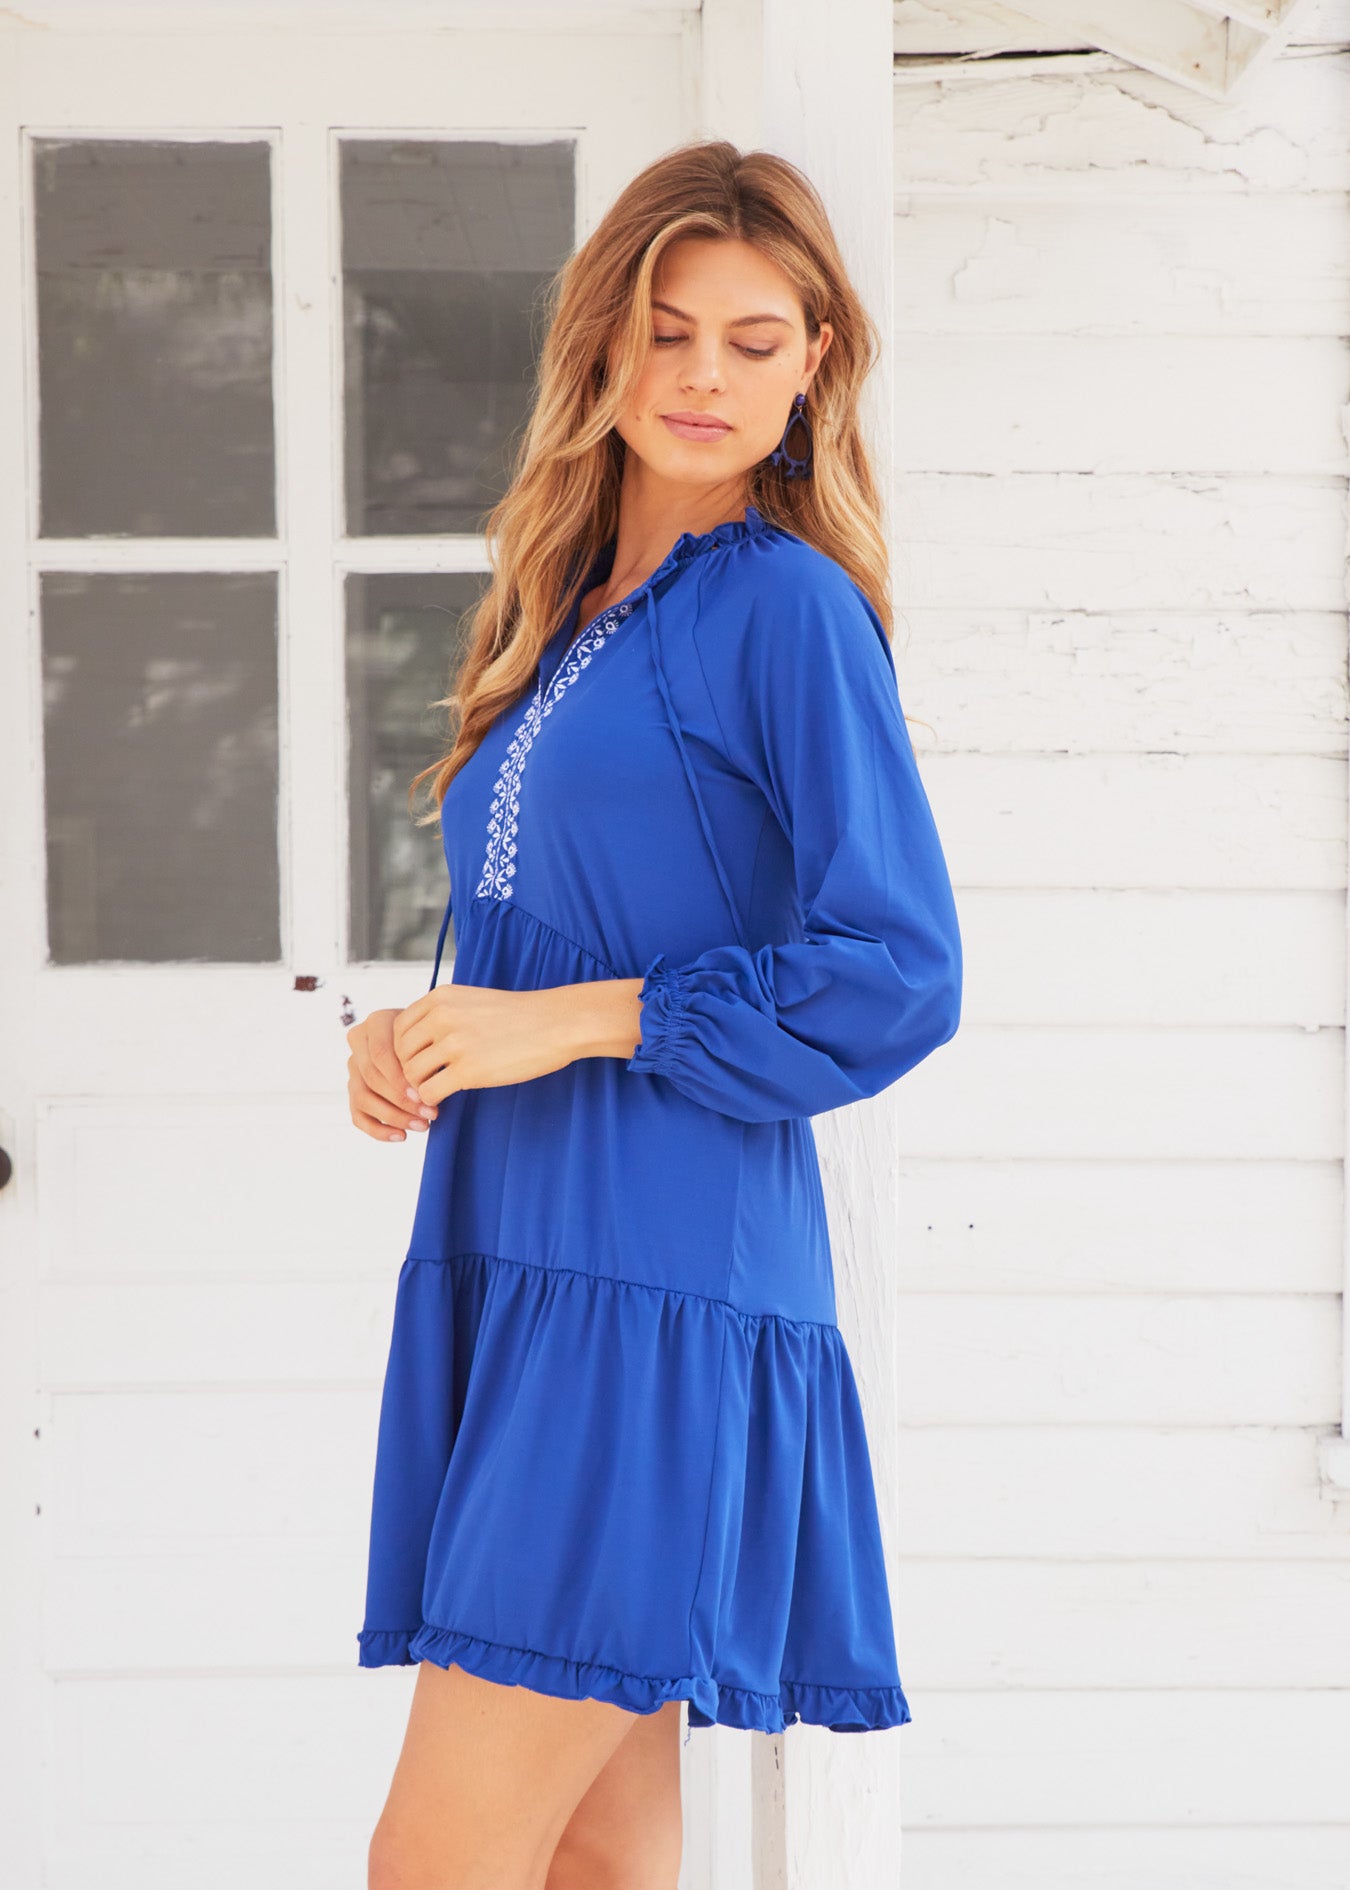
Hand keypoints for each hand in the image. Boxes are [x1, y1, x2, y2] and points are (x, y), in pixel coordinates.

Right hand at [346, 1006, 438, 1142]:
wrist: (429, 1038)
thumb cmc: (436, 1036)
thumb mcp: (435, 1036)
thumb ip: (429, 1053)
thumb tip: (432, 1088)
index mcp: (377, 1021)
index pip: (380, 1054)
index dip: (400, 1079)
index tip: (425, 1095)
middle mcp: (359, 1042)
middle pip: (372, 1077)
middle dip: (401, 1101)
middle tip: (430, 1115)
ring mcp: (353, 1066)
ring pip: (363, 1097)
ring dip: (393, 1117)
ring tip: (423, 1126)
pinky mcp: (353, 1089)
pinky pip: (358, 1115)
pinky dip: (378, 1130)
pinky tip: (402, 1136)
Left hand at [394, 977, 645, 1104]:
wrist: (558, 1023)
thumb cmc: (520, 1016)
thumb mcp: (473, 1001)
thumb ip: (443, 1014)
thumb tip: (418, 1043)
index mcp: (440, 998)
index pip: (398, 1029)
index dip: (404, 1052)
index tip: (420, 1065)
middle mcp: (441, 1017)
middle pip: (400, 1053)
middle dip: (408, 1074)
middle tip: (424, 1086)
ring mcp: (454, 1043)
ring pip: (411, 1075)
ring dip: (419, 1090)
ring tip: (433, 1096)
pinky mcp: (468, 1070)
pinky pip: (429, 1092)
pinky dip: (431, 1102)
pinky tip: (442, 1105)